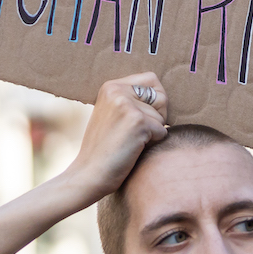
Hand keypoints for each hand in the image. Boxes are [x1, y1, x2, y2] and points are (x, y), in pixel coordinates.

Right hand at [66, 73, 168, 198]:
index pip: (151, 79)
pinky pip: (163, 131)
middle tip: (136, 132)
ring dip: (153, 132)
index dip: (155, 100)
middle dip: (158, 115)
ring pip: (163, 116)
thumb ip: (130, 99)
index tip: (140, 117)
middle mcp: (117, 90)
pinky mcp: (137, 122)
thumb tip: (163, 95)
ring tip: (130, 141)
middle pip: (162, 96)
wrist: (88, 174)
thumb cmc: (104, 149)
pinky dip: (153, 143)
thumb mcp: (111, 113)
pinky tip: (133, 149)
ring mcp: (127, 105)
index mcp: (110, 86)